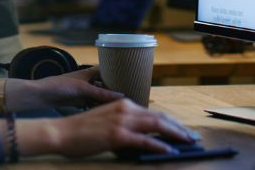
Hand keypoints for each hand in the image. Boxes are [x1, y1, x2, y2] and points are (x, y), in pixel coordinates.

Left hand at [31, 66, 123, 108]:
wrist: (40, 95)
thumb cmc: (60, 85)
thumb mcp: (83, 89)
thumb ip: (101, 94)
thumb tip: (121, 96)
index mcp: (90, 72)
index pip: (108, 70)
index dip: (119, 72)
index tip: (131, 78)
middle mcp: (88, 80)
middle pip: (106, 84)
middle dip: (115, 90)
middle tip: (130, 95)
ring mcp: (84, 91)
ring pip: (100, 96)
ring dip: (107, 100)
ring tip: (121, 107)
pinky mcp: (79, 101)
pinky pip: (93, 104)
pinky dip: (99, 107)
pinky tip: (107, 113)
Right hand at [47, 98, 200, 157]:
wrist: (61, 132)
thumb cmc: (82, 130)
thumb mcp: (107, 120)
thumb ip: (125, 122)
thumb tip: (144, 134)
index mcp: (124, 104)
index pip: (155, 113)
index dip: (172, 122)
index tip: (184, 131)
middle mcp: (126, 108)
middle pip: (161, 117)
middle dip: (180, 128)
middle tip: (193, 137)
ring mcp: (122, 121)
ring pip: (157, 126)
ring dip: (176, 134)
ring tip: (188, 142)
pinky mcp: (117, 135)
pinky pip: (144, 141)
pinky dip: (159, 146)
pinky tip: (169, 151)